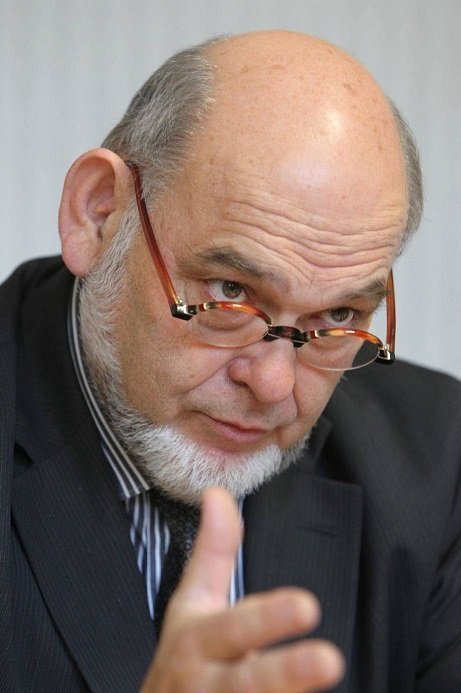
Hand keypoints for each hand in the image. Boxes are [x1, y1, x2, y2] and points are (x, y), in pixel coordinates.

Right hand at [141, 487, 343, 691]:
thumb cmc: (184, 658)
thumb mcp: (193, 604)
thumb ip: (213, 551)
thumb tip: (218, 492)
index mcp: (198, 642)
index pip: (235, 628)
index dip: (268, 619)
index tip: (307, 605)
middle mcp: (206, 685)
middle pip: (248, 684)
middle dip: (286, 673)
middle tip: (330, 659)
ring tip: (327, 669)